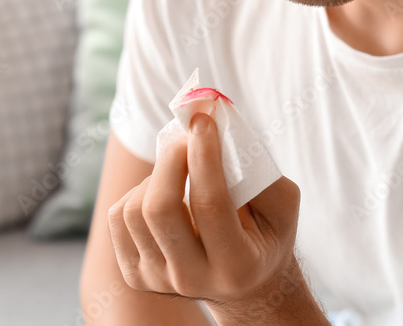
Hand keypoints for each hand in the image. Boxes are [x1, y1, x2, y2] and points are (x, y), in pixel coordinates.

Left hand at [107, 112, 302, 309]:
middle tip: (188, 136)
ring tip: (181, 170)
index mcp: (236, 266)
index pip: (209, 204)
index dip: (204, 155)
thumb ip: (259, 171)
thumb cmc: (266, 233)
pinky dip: (138, 192)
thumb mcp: (283, 205)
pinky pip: (119, 217)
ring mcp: (158, 281)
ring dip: (157, 175)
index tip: (203, 120)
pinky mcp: (135, 275)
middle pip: (160, 209)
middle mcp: (192, 280)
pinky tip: (163, 192)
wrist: (246, 283)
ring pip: (135, 210)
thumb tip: (219, 130)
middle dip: (171, 158)